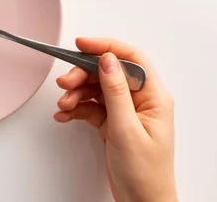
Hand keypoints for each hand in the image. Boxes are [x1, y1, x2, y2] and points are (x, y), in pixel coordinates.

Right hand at [53, 38, 176, 201]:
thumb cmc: (144, 172)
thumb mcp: (126, 129)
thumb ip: (116, 91)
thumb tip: (108, 59)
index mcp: (153, 96)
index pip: (130, 58)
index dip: (106, 47)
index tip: (81, 45)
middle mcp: (140, 99)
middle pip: (107, 72)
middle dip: (83, 75)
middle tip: (64, 84)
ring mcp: (125, 111)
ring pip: (96, 89)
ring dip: (76, 94)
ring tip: (63, 105)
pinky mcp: (113, 122)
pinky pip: (91, 106)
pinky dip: (76, 109)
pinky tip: (64, 116)